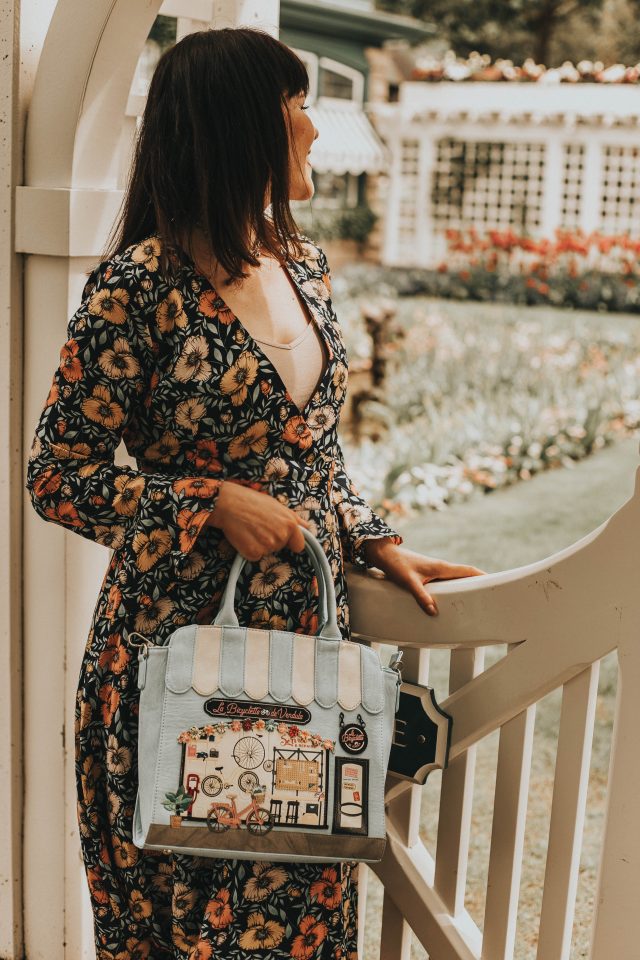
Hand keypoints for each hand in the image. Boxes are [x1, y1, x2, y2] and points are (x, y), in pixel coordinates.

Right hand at [206, 480, 311, 560]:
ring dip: (260, 544)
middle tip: (259, 526)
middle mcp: (281, 536)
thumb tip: (307, 526)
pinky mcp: (253, 553)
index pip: (299, 545)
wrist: (228, 503)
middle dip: (272, 540)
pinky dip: (249, 549)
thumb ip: (293, 518)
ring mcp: (267, 546)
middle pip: (280, 548)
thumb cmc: (252, 501)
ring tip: (250, 528)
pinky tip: (244, 536)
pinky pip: (255, 556)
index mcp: (290, 524)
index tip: (283, 538)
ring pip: (267, 551)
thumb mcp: (277, 505)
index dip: (290, 542)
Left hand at [361, 538, 485, 616]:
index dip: (483, 576)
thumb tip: (434, 611)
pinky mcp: (429, 573)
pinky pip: (447, 581)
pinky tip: (452, 598)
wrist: (385, 555)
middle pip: (466, 575)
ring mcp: (436, 570)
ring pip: (456, 578)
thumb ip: (421, 597)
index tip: (496, 583)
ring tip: (475, 599)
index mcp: (442, 567)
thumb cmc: (397, 565)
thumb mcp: (409, 583)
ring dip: (466, 586)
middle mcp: (441, 567)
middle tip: (490, 595)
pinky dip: (454, 587)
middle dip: (478, 583)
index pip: (468, 570)